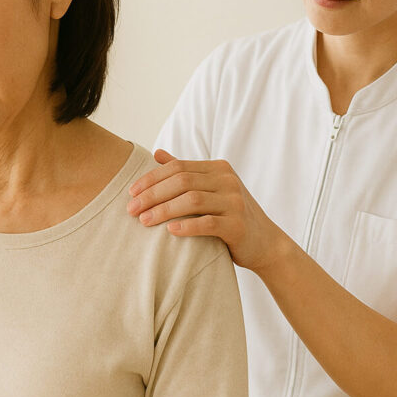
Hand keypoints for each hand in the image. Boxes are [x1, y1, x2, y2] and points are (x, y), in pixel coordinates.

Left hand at [127, 149, 288, 272]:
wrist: (265, 243)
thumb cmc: (230, 215)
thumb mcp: (211, 189)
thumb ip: (186, 172)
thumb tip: (157, 153)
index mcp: (218, 168)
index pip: (177, 167)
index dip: (151, 178)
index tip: (131, 193)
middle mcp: (228, 180)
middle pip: (182, 181)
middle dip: (152, 194)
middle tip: (131, 209)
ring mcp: (235, 202)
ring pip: (192, 200)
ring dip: (164, 210)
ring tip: (144, 221)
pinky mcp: (238, 225)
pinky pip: (208, 223)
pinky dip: (187, 226)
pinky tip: (170, 231)